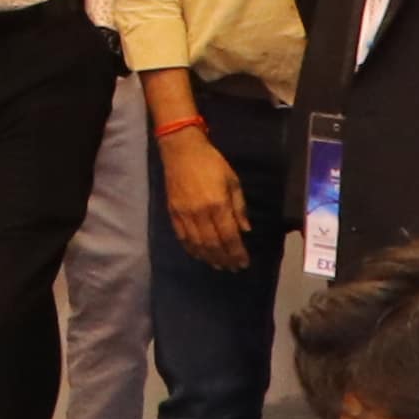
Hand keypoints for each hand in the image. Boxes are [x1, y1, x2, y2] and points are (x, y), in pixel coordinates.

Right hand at [154, 119, 247, 268]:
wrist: (181, 150)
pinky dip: (192, 250)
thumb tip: (245, 230)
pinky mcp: (173, 213)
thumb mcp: (233, 181)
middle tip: (233, 268)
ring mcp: (184, 215)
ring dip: (209, 258)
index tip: (244, 263)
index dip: (237, 253)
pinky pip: (182, 237)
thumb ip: (239, 207)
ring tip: (218, 266)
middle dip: (225, 259)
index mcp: (218, 205)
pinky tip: (199, 255)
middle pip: (213, 245)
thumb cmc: (211, 163)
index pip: (229, 237)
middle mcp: (200, 214)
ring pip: (197, 245)